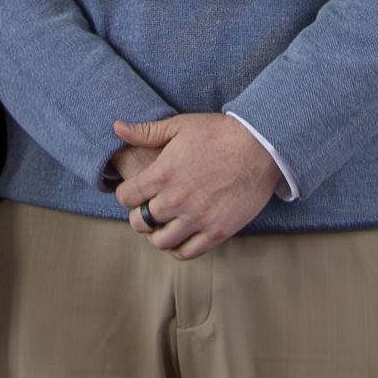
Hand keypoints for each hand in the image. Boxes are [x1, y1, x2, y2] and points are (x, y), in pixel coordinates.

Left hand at [107, 112, 283, 256]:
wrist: (260, 147)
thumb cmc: (220, 133)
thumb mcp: (180, 126)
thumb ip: (146, 131)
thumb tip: (118, 127)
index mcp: (162, 175)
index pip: (125, 197)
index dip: (125, 194)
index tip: (133, 192)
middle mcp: (175, 200)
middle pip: (139, 222)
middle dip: (139, 215)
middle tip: (148, 209)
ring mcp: (196, 218)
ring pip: (160, 241)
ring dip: (156, 234)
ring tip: (163, 225)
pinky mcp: (216, 231)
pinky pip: (187, 252)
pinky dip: (178, 249)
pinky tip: (180, 237)